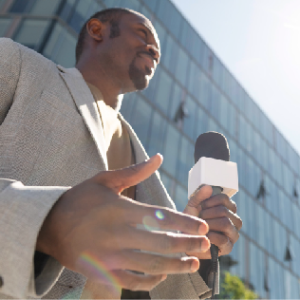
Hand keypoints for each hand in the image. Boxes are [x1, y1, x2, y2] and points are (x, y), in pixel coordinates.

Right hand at [36, 155, 209, 291]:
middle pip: (162, 243)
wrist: (49, 223)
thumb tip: (159, 157)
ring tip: (195, 263)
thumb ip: (135, 171)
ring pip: (151, 265)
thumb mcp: (105, 180)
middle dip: (188, 245)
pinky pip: (132, 282)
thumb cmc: (80, 198)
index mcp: (121, 209)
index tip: (203, 226)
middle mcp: (118, 234)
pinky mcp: (102, 271)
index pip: (161, 217)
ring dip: (176, 266)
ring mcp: (110, 256)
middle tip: (206, 245)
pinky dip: (151, 281)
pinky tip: (164, 275)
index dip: (186, 223)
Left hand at [184, 185, 241, 258]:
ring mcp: (233, 234)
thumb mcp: (193, 206)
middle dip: (207, 214)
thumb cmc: (191, 221)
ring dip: (209, 224)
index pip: (224, 198)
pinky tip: (203, 236)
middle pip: (224, 211)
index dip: (209, 201)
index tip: (200, 206)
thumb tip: (208, 187)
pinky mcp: (228, 247)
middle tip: (198, 218)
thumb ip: (199, 196)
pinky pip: (223, 239)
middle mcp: (234, 220)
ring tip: (200, 227)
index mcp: (228, 208)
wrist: (185, 239)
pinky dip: (210, 236)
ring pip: (226, 223)